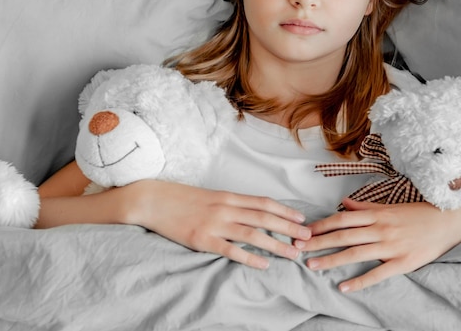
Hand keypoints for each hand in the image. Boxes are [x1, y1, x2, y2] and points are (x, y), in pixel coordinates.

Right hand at [126, 179, 311, 268]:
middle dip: (289, 228)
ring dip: (276, 244)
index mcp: (228, 197)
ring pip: (253, 234)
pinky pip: (231, 250)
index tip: (302, 218)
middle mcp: (226, 209)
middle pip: (264, 218)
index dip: (285, 210)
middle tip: (307, 237)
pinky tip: (264, 264)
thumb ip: (231, 204)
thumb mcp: (210, 196)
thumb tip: (252, 212)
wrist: (153, 200)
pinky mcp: (202, 240)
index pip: (264, 203)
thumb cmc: (183, 198)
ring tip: (293, 253)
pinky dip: (250, 258)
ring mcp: (215, 225)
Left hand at [294, 198, 460, 291]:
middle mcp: (380, 229)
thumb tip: (344, 204)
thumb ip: (365, 208)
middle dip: (318, 242)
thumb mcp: (391, 207)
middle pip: (343, 235)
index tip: (304, 231)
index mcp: (377, 215)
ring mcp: (391, 246)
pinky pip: (377, 274)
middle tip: (297, 248)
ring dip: (331, 260)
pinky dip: (359, 281)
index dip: (321, 225)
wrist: (450, 221)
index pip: (342, 219)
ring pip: (355, 253)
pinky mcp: (403, 262)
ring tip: (312, 266)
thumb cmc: (419, 214)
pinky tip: (343, 287)